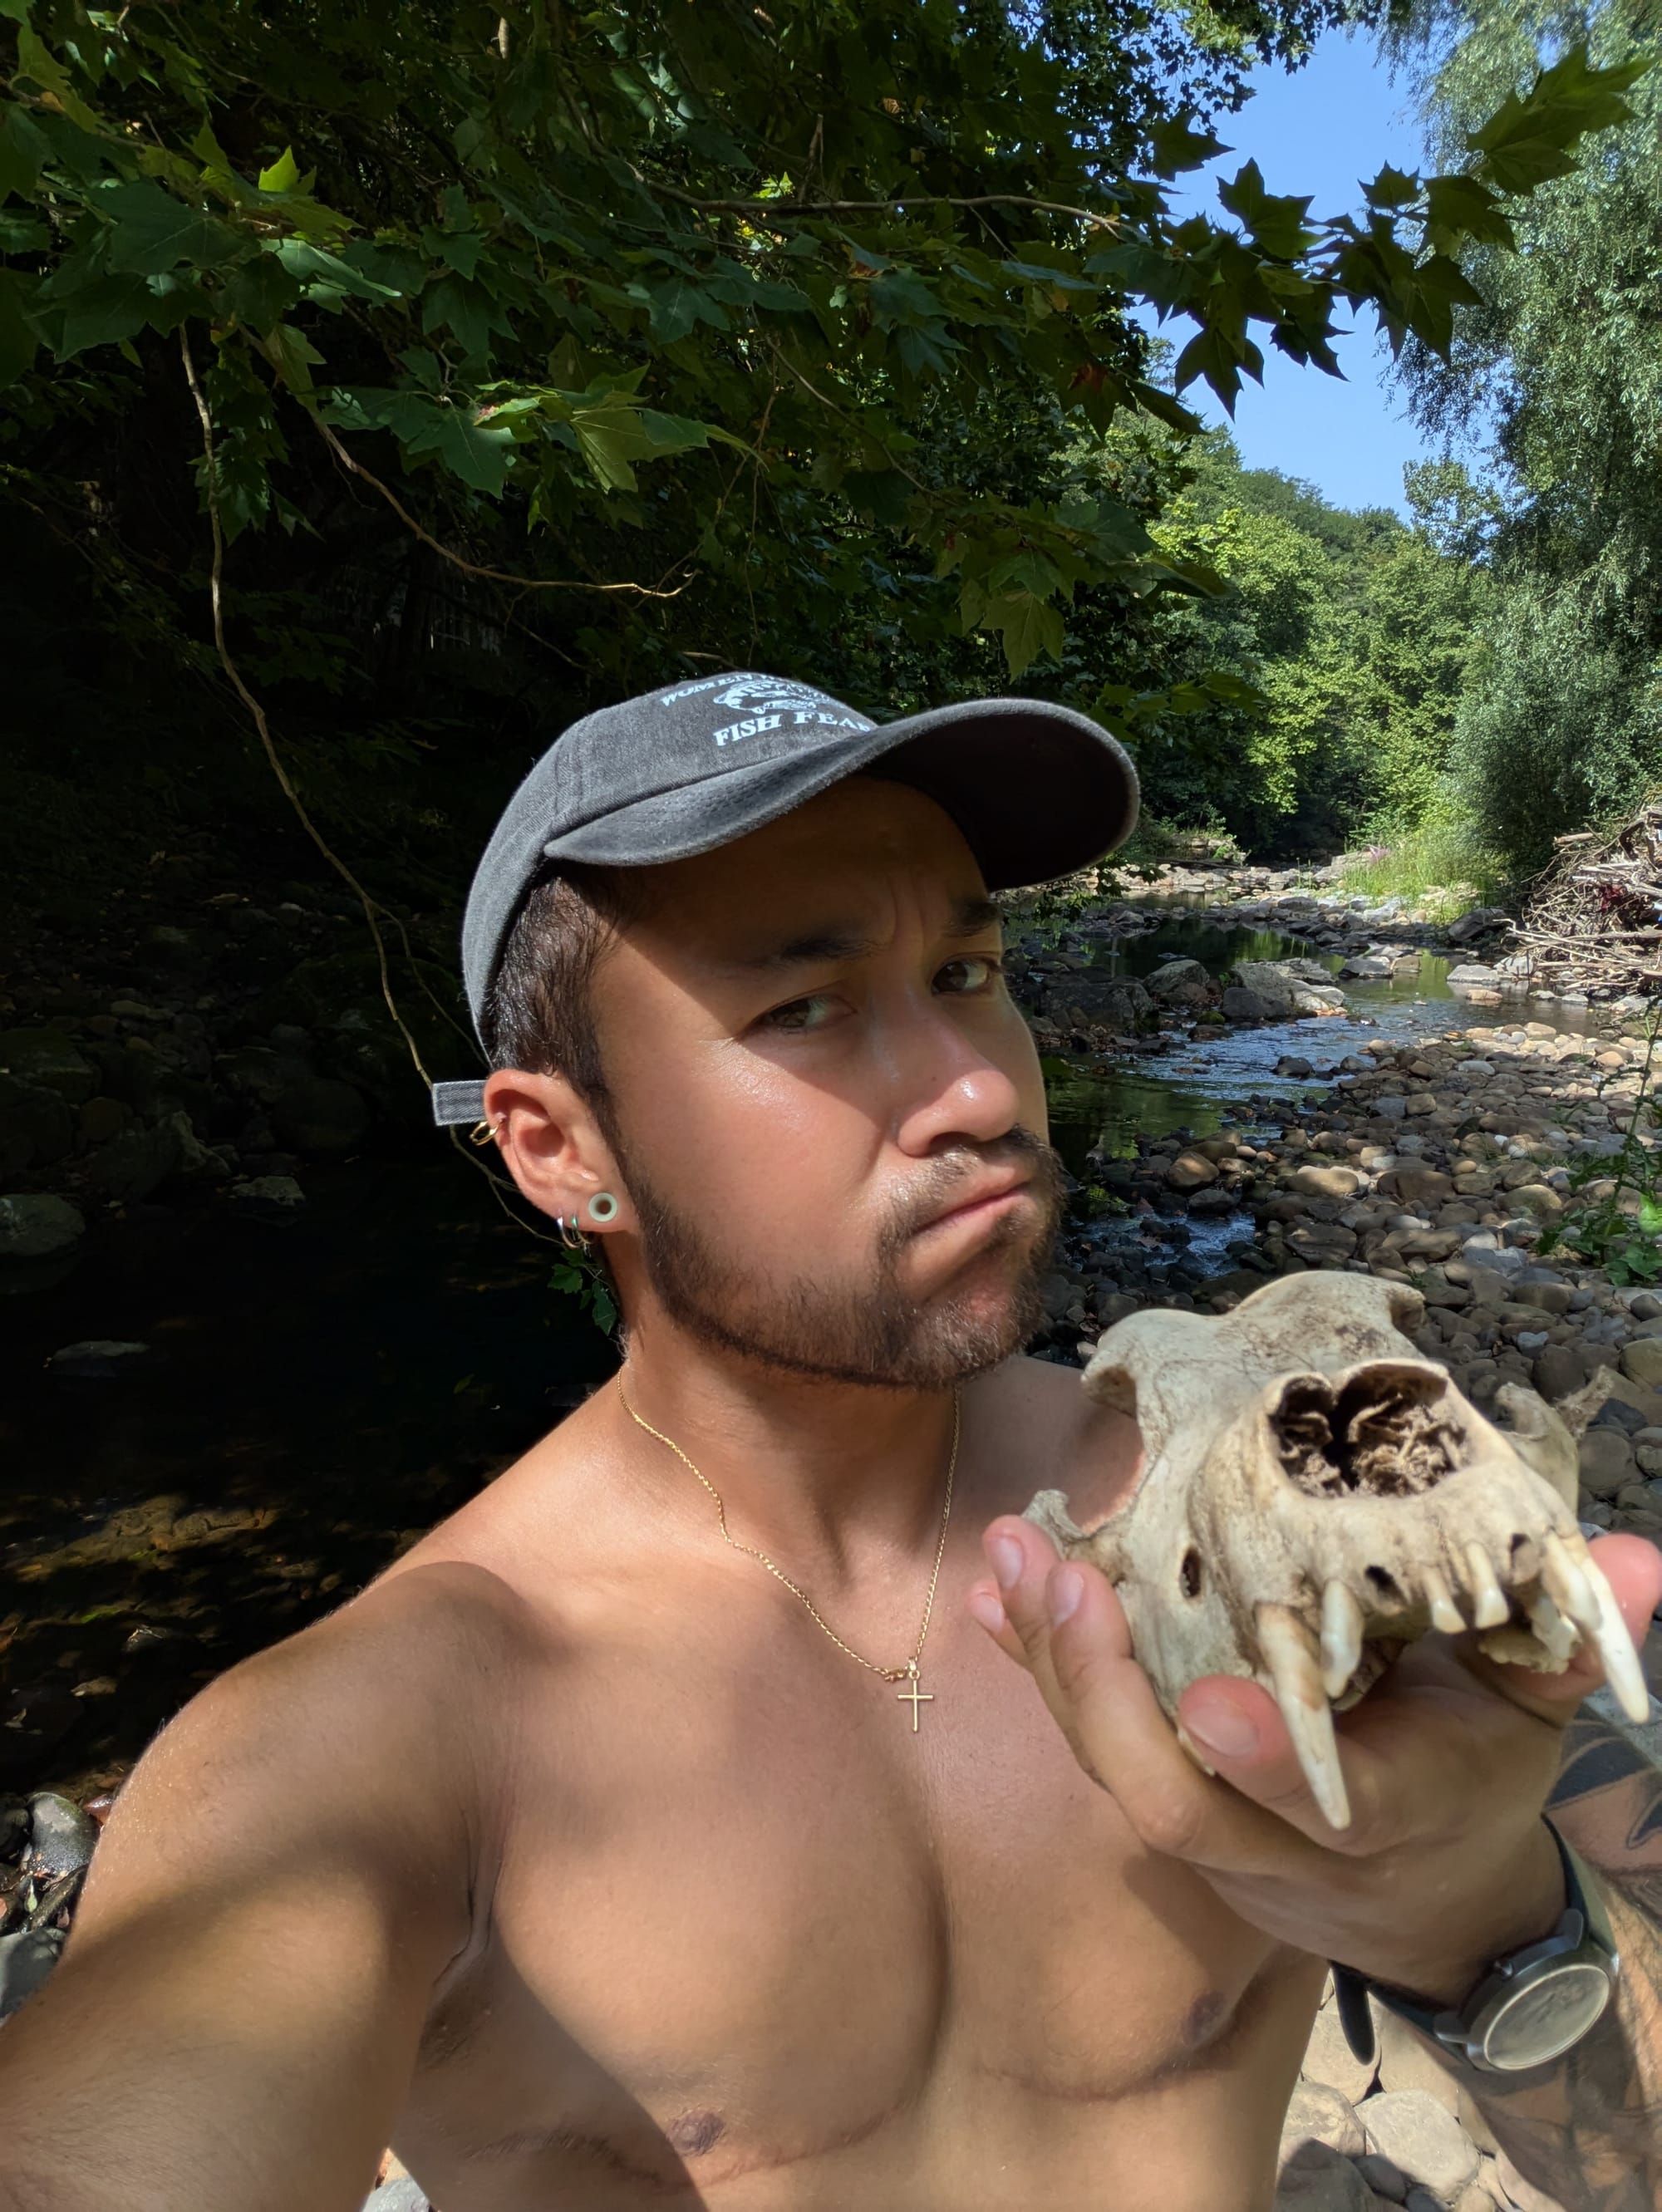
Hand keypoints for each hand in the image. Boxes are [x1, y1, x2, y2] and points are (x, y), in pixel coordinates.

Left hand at [969, 1518, 1661, 2003]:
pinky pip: (1089, 1746)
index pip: (1329, 1806)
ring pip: (1116, 1772)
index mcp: (1394, 1813)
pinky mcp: (1169, 1801)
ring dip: (1053, 1667)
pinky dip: (1038, 1672)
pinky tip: (994, 1593)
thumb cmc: (1479, 1766)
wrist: (1424, 1893)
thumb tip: (1647, 1564)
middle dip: (1104, 1698)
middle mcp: (1288, 1842)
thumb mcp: (1537, 1709)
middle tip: (1058, 1575)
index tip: (1210, 1702)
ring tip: (1012, 1555)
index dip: (1272, 1763)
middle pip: (1175, 1801)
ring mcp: (1218, 1832)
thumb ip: (1571, 1639)